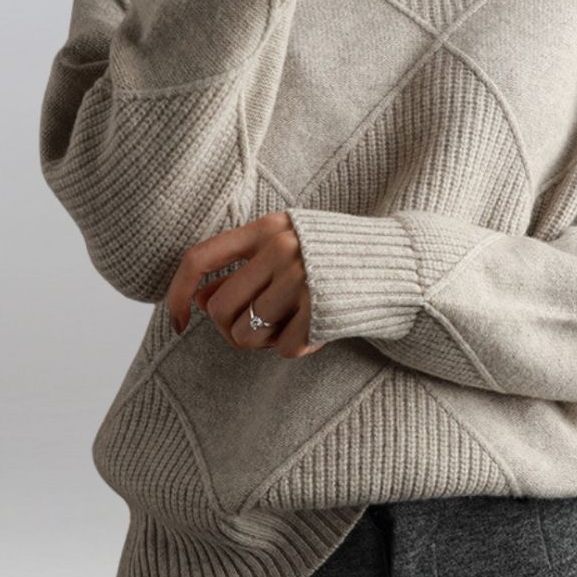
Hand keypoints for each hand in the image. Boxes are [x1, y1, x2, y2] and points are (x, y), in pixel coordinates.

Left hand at [166, 211, 325, 358]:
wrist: (400, 265)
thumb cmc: (335, 258)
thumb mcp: (290, 243)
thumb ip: (245, 264)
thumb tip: (197, 300)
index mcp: (267, 227)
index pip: (200, 259)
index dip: (177, 294)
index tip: (177, 322)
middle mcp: (280, 248)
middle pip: (219, 310)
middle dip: (231, 329)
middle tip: (259, 327)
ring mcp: (301, 279)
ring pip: (245, 335)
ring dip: (262, 342)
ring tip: (290, 324)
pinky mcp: (319, 310)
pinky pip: (282, 349)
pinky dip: (296, 347)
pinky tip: (318, 327)